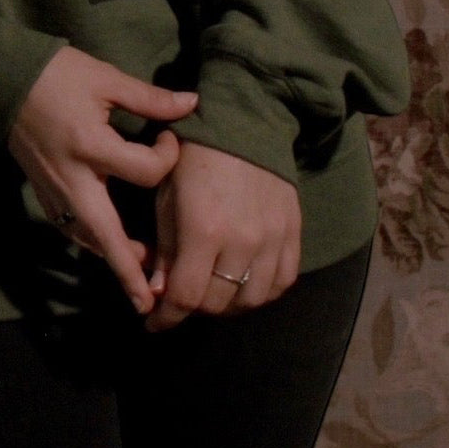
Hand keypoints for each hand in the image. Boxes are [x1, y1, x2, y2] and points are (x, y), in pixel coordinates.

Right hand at [7, 45, 200, 314]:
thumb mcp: (107, 79)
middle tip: (151, 301)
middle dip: (128, 270)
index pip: (144, 171)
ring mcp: (53, 190)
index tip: (170, 140)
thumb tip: (192, 103)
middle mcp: (72, 178)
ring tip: (140, 272)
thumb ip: (150, 98)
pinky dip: (91, 241)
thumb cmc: (58, 74)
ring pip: (85, 237)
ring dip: (112, 257)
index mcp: (91, 147)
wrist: (4, 77)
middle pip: (106, 236)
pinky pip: (69, 227)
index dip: (166, 158)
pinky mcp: (41, 192)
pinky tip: (106, 242)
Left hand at [143, 142, 300, 331]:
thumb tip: (160, 293)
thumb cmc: (194, 157)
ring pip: (251, 299)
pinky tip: (245, 284)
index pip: (187, 297)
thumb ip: (165, 249)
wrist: (244, 124)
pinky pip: (282, 282)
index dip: (167, 317)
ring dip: (227, 304)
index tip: (154, 323)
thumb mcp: (166, 198)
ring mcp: (273, 239)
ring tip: (212, 293)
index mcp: (204, 230)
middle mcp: (242, 241)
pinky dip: (262, 291)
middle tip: (182, 298)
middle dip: (193, 307)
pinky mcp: (293, 233)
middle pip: (218, 302)